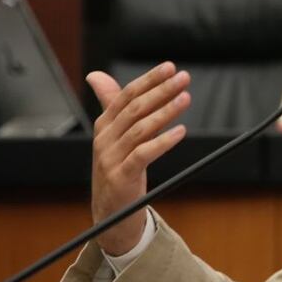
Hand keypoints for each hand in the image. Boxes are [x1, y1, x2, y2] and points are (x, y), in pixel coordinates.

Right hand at [86, 62, 190, 255]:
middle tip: (184, 78)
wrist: (109, 214)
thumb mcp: (114, 137)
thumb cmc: (117, 169)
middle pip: (134, 109)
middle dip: (161, 90)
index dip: (148, 80)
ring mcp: (110, 158)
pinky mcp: (121, 177)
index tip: (170, 67)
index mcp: (104, 125)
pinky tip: (180, 131)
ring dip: (165, 111)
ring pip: (140, 129)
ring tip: (185, 98)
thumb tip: (96, 75)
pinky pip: (143, 155)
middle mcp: (104, 139)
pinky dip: (163, 142)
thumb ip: (113, 106)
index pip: (125, 95)